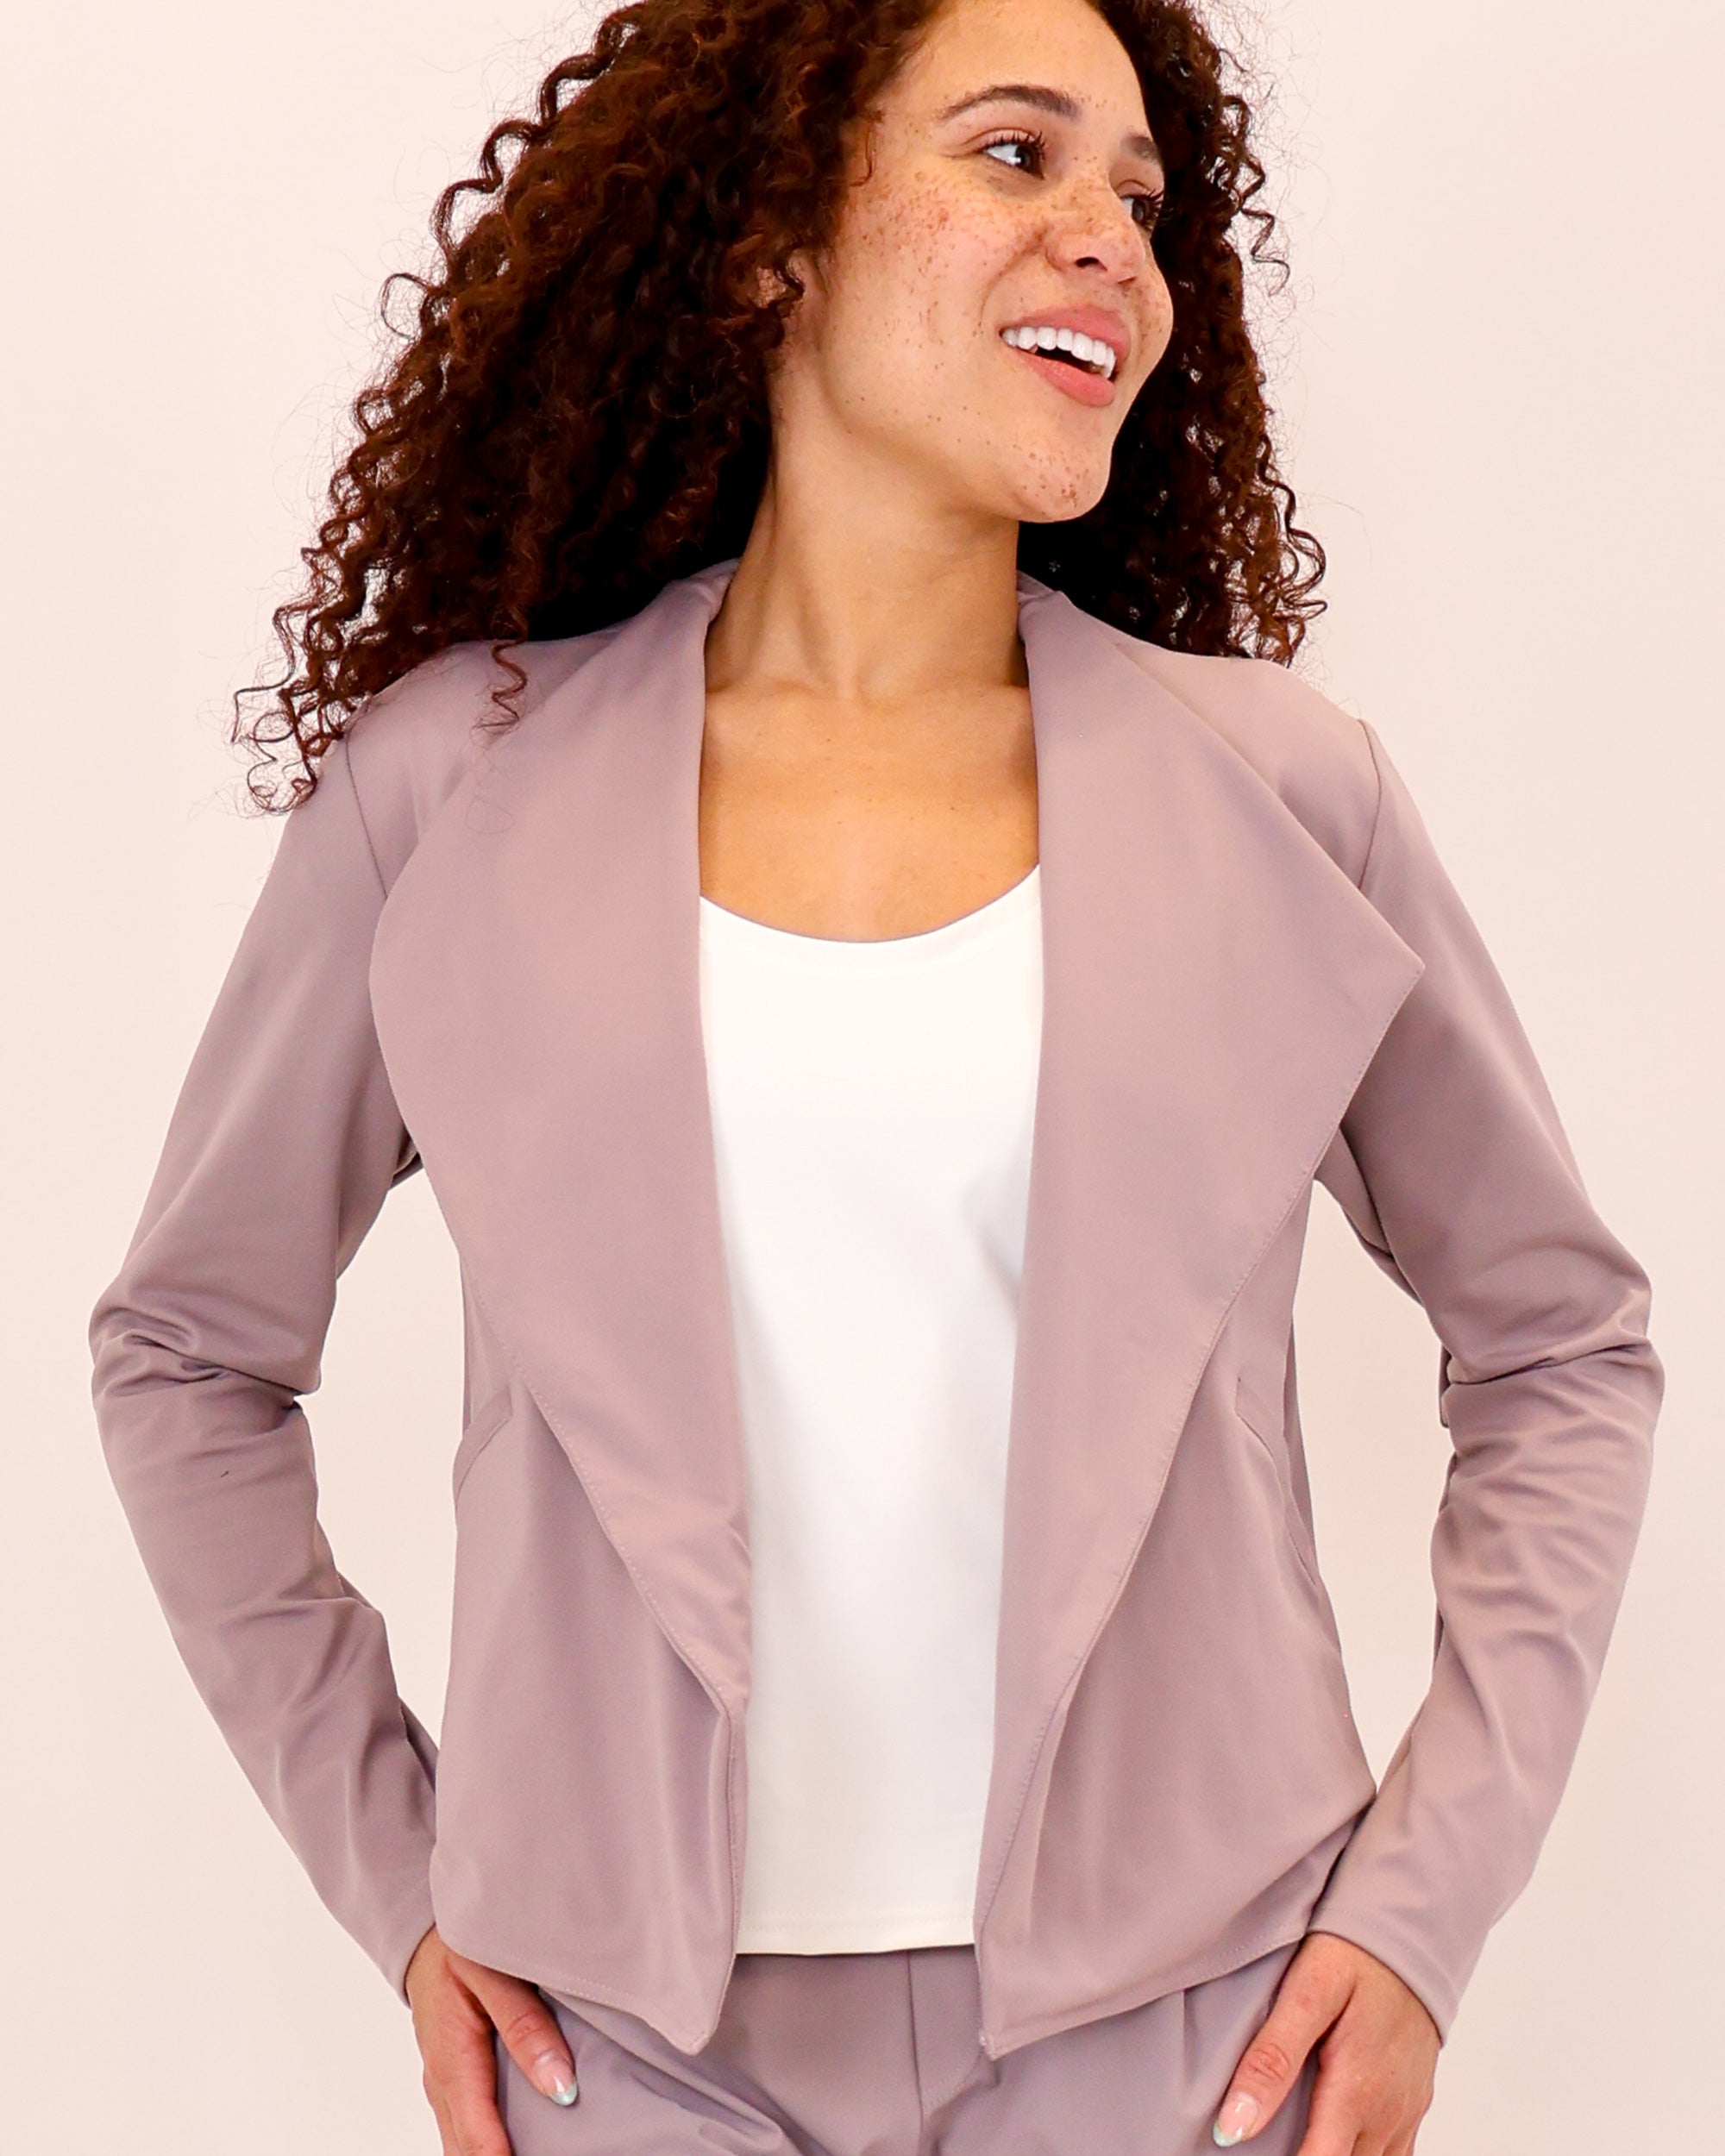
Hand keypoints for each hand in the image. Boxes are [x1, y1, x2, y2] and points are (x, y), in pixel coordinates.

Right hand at [405, 1923, 578, 2153]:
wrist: (425, 1937)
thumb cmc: (459, 1947)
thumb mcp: (492, 1973)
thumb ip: (525, 2026)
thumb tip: (560, 2087)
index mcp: (454, 2066)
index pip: (481, 2145)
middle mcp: (443, 2087)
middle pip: (471, 2155)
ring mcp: (444, 2089)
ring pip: (465, 2146)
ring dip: (496, 2153)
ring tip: (540, 2150)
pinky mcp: (452, 2083)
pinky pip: (466, 2127)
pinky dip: (488, 2143)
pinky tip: (520, 2142)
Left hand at [1210, 1931, 1439, 2153]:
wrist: (1413, 1931)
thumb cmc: (1357, 1955)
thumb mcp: (1307, 1994)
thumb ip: (1272, 2059)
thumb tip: (1233, 2126)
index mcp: (1355, 2094)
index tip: (1245, 2149)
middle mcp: (1386, 2115)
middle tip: (1263, 2142)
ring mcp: (1404, 2112)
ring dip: (1333, 2155)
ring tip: (1296, 2135)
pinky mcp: (1414, 2103)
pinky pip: (1394, 2153)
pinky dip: (1361, 2153)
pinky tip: (1334, 2137)